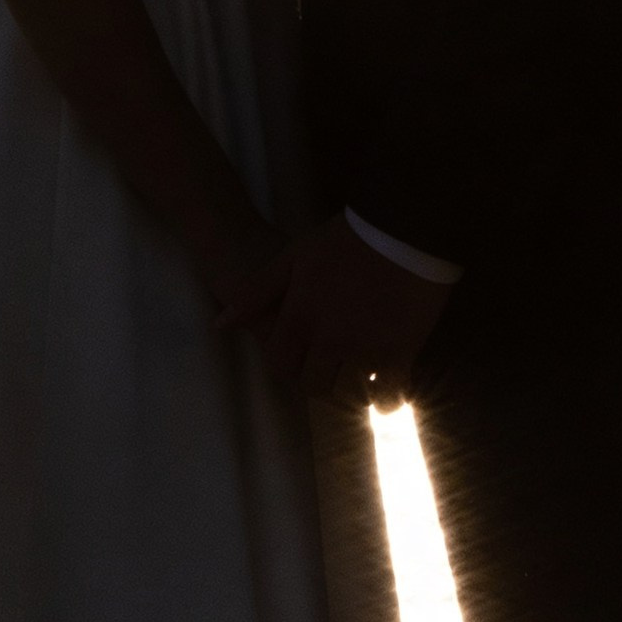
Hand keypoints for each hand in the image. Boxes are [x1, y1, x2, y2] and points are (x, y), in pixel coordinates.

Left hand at [226, 214, 450, 402]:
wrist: (402, 228)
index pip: (281, 365)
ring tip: (360, 383)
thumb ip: (257, 292)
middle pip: (315, 385)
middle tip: (330, 374)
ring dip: (353, 392)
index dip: (288, 368)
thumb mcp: (293, 256)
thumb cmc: (344, 239)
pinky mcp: (401, 349)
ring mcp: (366, 347)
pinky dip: (387, 393)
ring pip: (351, 392)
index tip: (299, 364)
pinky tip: (387, 386)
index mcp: (300, 317)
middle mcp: (329, 339)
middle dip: (319, 383)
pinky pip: (390, 389)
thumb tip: (220, 325)